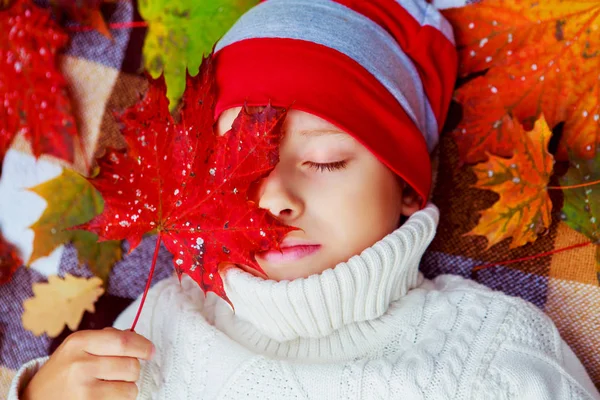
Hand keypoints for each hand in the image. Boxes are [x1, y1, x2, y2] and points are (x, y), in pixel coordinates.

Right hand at [21, 327, 154, 399]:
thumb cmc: (64, 371)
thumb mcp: (78, 347)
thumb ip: (108, 339)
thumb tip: (138, 339)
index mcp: (79, 342)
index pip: (123, 341)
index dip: (143, 346)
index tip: (151, 351)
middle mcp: (80, 364)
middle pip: (131, 365)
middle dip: (133, 369)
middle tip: (122, 372)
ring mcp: (83, 390)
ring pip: (130, 388)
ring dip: (127, 388)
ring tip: (110, 386)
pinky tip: (105, 397)